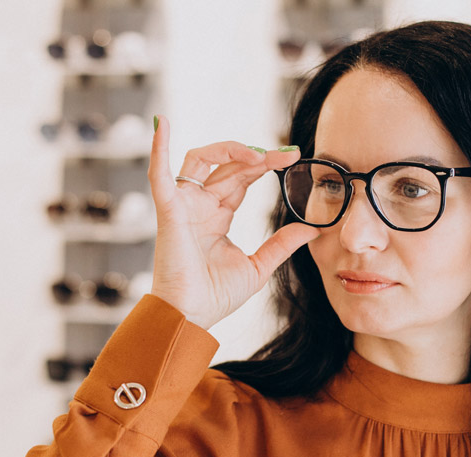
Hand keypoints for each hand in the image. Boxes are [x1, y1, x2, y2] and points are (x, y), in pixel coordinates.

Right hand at [146, 116, 319, 329]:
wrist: (190, 317)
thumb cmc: (215, 296)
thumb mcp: (258, 267)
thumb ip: (282, 245)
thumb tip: (313, 229)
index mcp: (217, 216)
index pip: (242, 178)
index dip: (265, 165)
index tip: (293, 157)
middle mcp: (200, 205)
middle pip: (228, 166)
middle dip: (258, 156)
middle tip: (287, 154)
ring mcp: (183, 206)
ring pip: (201, 159)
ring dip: (228, 150)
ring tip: (258, 154)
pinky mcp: (168, 211)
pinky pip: (159, 175)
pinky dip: (158, 148)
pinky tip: (162, 124)